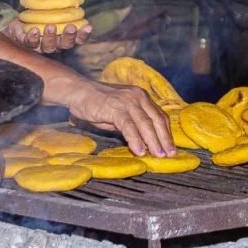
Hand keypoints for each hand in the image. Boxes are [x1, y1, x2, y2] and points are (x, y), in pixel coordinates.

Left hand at [4, 17, 92, 52]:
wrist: (19, 24)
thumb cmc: (42, 16)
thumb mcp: (56, 7)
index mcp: (64, 36)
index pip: (78, 39)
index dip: (83, 34)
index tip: (88, 26)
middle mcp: (54, 44)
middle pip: (65, 45)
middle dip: (68, 37)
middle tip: (71, 26)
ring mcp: (40, 45)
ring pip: (48, 46)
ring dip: (50, 37)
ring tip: (51, 26)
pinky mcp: (26, 42)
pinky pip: (30, 42)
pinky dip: (33, 37)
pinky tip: (35, 30)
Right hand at [54, 78, 174, 156]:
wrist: (77, 91)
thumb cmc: (96, 103)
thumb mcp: (119, 111)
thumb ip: (132, 122)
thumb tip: (144, 140)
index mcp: (140, 96)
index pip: (159, 115)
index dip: (166, 132)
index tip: (170, 147)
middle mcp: (137, 96)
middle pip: (156, 120)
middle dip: (164, 139)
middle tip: (169, 154)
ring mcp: (127, 102)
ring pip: (146, 123)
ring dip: (154, 141)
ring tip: (158, 155)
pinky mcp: (115, 108)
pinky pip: (129, 126)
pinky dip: (136, 140)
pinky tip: (139, 151)